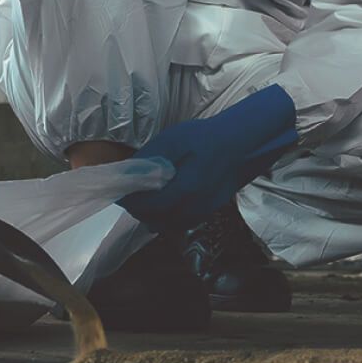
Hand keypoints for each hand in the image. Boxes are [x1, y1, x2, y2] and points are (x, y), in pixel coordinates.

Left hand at [118, 84, 297, 230]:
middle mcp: (195, 207)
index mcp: (186, 188)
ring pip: (168, 225)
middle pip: (156, 219)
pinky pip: (181, 223)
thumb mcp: (174, 140)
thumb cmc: (208, 137)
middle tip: (129, 195)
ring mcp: (203, 212)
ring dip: (152, 216)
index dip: (130, 202)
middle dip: (139, 210)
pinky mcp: (208, 212)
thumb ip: (151, 158)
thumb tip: (129, 172)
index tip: (119, 194)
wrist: (242, 143)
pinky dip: (168, 218)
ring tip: (144, 199)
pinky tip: (163, 203)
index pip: (148, 206)